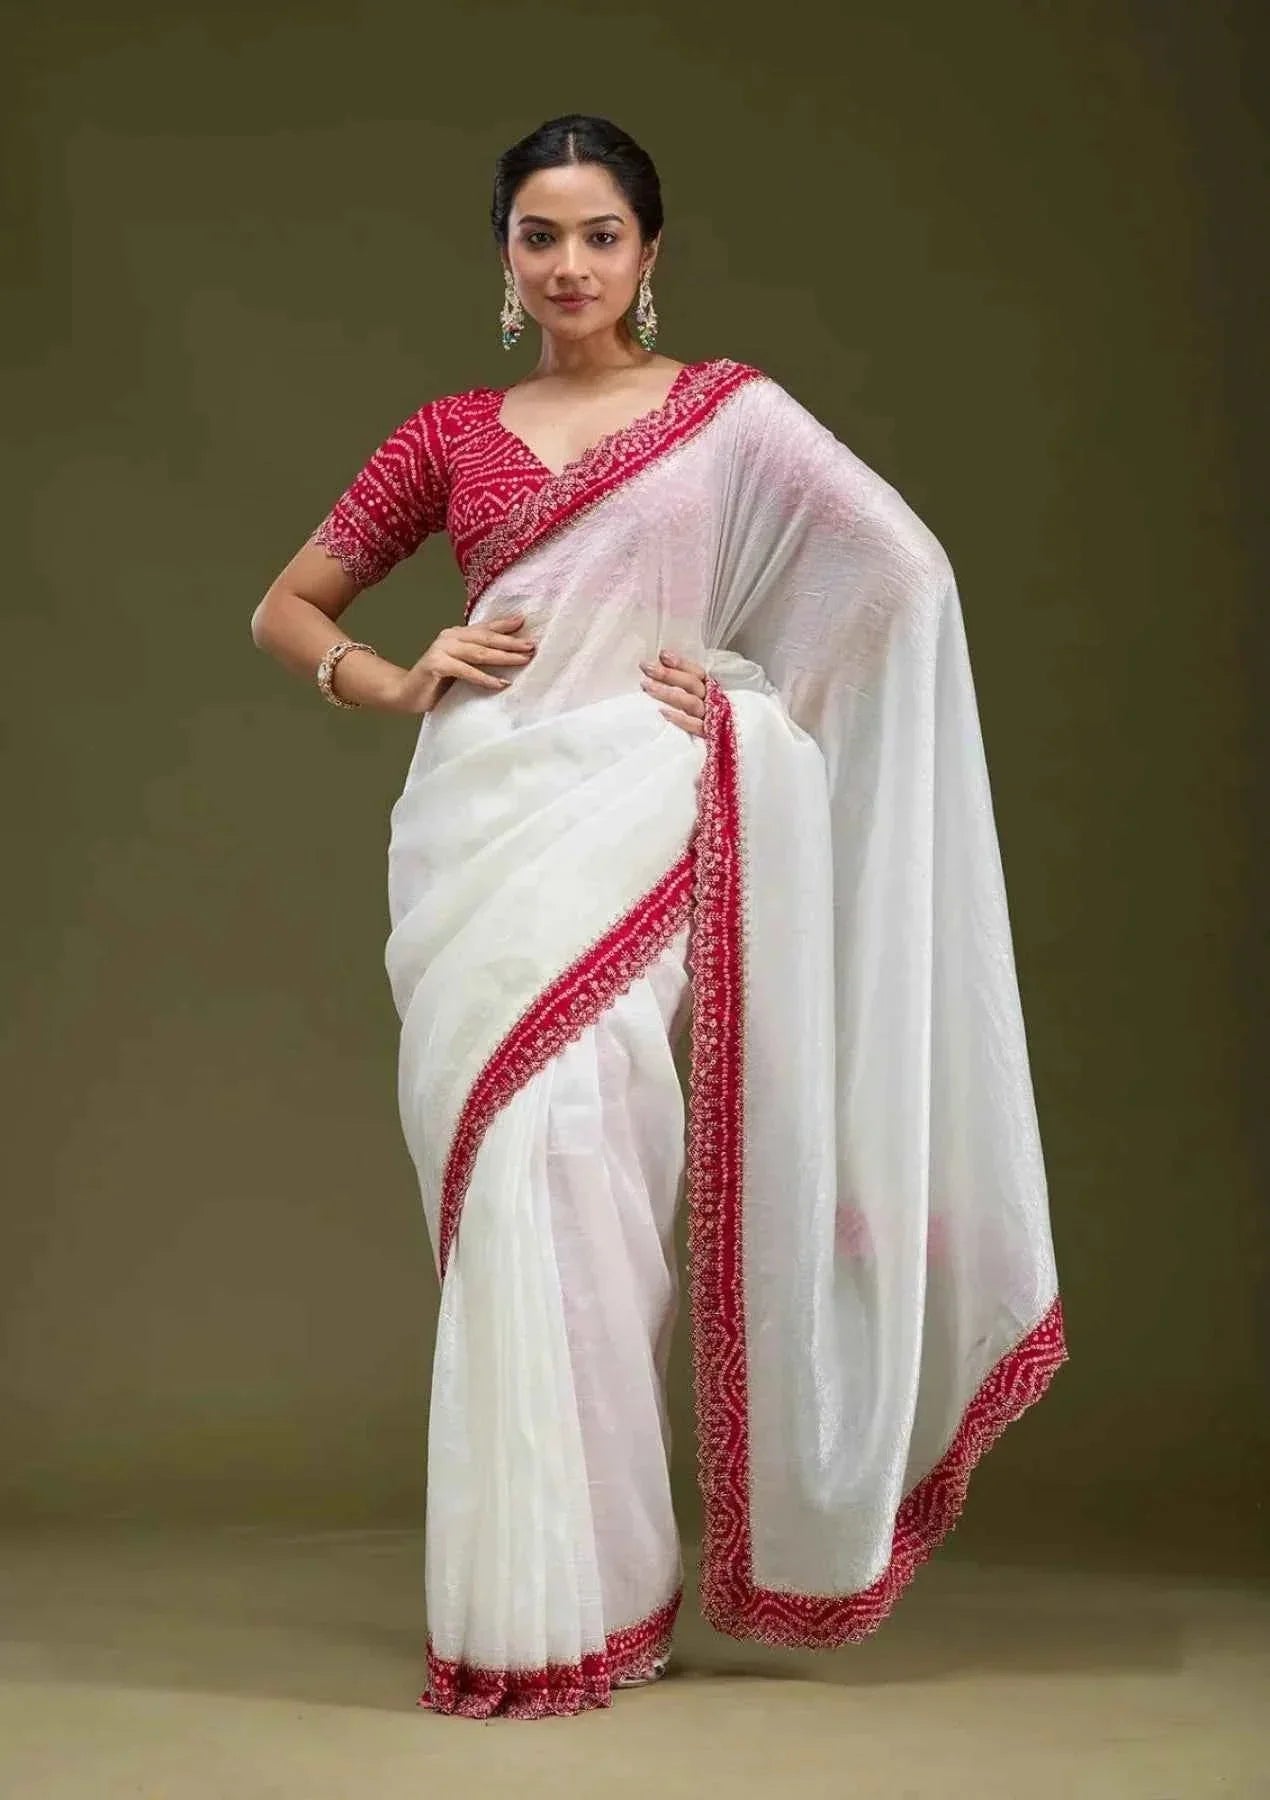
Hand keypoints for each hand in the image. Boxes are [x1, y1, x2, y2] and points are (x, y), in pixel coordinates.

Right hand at [391, 613, 536, 713]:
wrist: (405, 693)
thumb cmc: (436, 681)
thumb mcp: (460, 665)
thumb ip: (476, 657)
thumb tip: (508, 656)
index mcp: (456, 634)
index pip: (485, 628)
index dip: (505, 625)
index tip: (524, 623)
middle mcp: (450, 637)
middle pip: (486, 639)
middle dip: (511, 642)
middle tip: (531, 646)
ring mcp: (442, 649)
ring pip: (479, 653)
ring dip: (503, 657)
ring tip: (523, 660)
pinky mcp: (437, 665)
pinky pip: (466, 671)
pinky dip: (484, 678)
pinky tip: (500, 683)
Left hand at [639, 649, 707, 737]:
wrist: (738, 745)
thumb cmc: (715, 722)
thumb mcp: (706, 702)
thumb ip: (689, 690)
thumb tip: (662, 673)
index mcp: (712, 690)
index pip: (697, 673)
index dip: (681, 663)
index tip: (663, 655)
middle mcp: (712, 701)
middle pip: (691, 684)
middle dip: (667, 674)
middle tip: (645, 667)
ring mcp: (711, 718)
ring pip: (690, 702)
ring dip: (668, 692)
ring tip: (646, 686)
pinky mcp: (709, 737)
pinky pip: (695, 726)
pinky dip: (680, 719)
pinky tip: (663, 713)